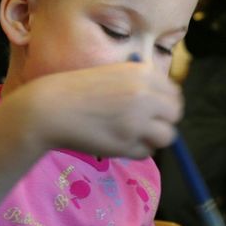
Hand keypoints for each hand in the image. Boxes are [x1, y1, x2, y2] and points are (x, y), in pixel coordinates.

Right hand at [13, 62, 182, 158]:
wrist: (50, 107)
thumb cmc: (80, 91)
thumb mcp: (116, 75)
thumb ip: (142, 86)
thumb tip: (168, 106)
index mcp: (144, 73)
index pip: (174, 93)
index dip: (165, 104)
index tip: (153, 111)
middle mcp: (146, 94)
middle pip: (175, 114)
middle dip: (163, 121)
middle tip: (144, 126)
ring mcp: (138, 120)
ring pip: (167, 136)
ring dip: (153, 139)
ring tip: (132, 136)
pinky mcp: (127, 142)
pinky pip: (147, 152)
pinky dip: (136, 151)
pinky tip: (118, 143)